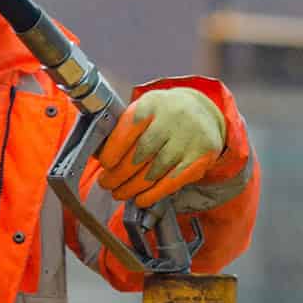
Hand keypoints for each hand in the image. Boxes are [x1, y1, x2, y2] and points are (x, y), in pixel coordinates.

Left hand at [97, 88, 226, 208]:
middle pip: (140, 154)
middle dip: (119, 174)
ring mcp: (189, 139)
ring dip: (133, 187)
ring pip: (154, 171)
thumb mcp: (145, 110)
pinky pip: (172, 181)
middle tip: (107, 183)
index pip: (129, 129)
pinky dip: (153, 194)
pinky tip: (141, 199)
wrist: (203, 113)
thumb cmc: (164, 116)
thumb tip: (99, 155)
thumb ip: (124, 129)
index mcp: (152, 104)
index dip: (113, 151)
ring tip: (120, 193)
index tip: (104, 164)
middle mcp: (173, 119)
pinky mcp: (201, 157)